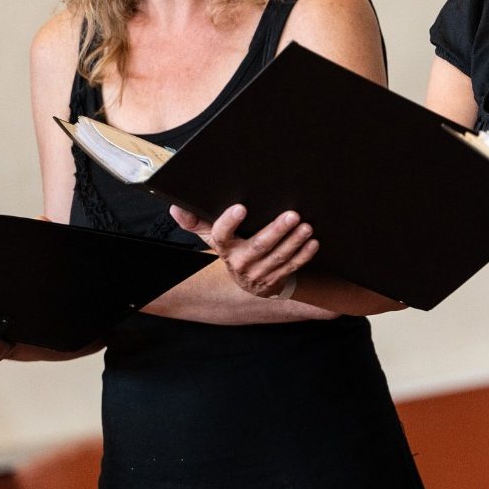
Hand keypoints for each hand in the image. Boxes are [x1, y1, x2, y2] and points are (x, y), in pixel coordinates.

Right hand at [173, 204, 316, 298]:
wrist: (246, 281)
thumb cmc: (232, 248)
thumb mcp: (212, 236)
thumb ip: (197, 221)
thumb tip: (175, 207)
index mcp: (224, 248)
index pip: (221, 235)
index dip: (229, 222)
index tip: (241, 207)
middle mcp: (240, 262)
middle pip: (258, 246)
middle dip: (276, 230)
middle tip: (292, 215)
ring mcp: (258, 273)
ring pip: (277, 257)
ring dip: (293, 242)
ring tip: (306, 227)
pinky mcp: (275, 279)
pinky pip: (290, 267)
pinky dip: (303, 255)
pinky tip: (312, 243)